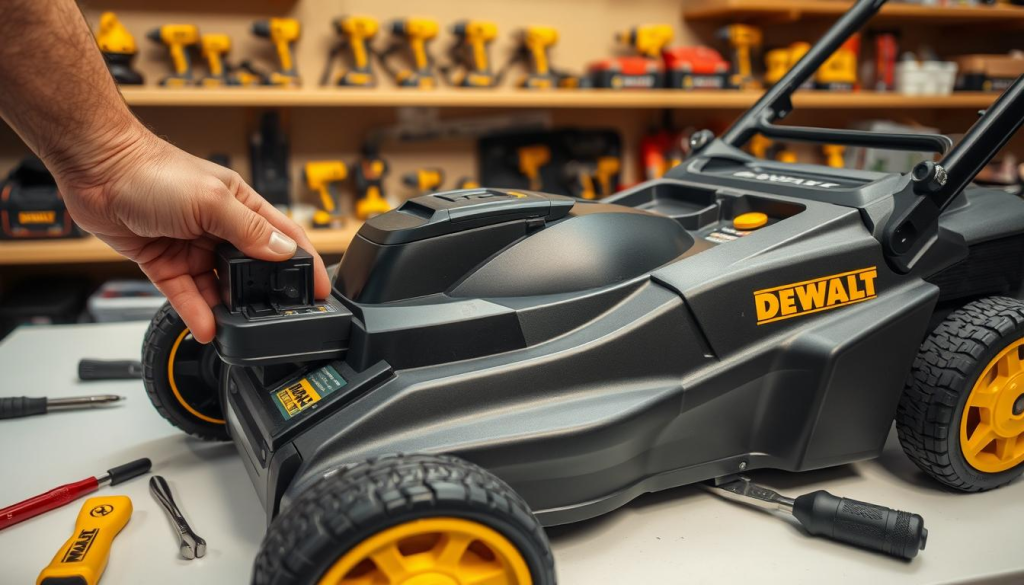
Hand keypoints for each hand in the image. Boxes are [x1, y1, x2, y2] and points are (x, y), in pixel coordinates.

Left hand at [51, 123, 329, 342]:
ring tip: (237, 327)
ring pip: (218, 286)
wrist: (96, 170)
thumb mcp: (212, 200)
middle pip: (252, 268)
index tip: (319, 290)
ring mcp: (192, 246)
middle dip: (264, 293)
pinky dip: (197, 311)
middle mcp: (220, 227)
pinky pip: (187, 294)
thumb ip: (249, 229)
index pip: (284, 238)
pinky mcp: (165, 262)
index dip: (304, 264)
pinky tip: (207, 326)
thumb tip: (285, 251)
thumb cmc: (151, 169)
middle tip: (276, 316)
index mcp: (241, 205)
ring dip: (227, 307)